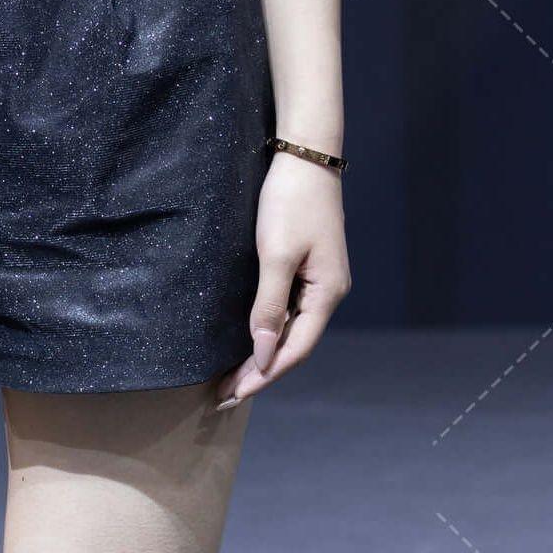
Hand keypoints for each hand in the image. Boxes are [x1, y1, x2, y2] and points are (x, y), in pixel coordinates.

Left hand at [214, 149, 350, 406]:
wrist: (306, 156)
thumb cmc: (290, 201)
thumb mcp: (277, 255)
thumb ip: (270, 306)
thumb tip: (264, 353)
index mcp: (327, 294)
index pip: (295, 350)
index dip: (265, 375)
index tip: (233, 394)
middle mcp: (328, 293)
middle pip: (293, 345)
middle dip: (260, 372)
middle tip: (224, 396)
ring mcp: (319, 281)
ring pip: (290, 330)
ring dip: (263, 355)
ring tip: (232, 378)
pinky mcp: (307, 268)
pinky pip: (288, 311)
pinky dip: (268, 330)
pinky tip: (250, 341)